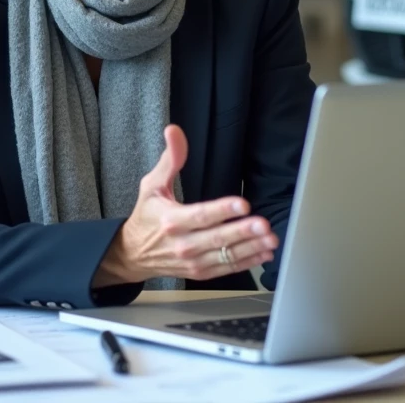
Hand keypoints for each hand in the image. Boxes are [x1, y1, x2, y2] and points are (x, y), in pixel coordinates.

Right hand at [94, 125, 277, 285]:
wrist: (133, 254)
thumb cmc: (146, 216)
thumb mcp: (151, 185)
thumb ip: (169, 159)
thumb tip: (174, 131)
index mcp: (171, 221)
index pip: (200, 215)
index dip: (222, 210)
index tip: (242, 204)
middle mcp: (182, 244)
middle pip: (216, 238)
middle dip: (243, 232)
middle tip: (264, 225)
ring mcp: (192, 262)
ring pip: (225, 256)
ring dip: (250, 248)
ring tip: (270, 240)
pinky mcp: (200, 273)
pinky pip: (226, 269)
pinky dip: (246, 263)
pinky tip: (263, 254)